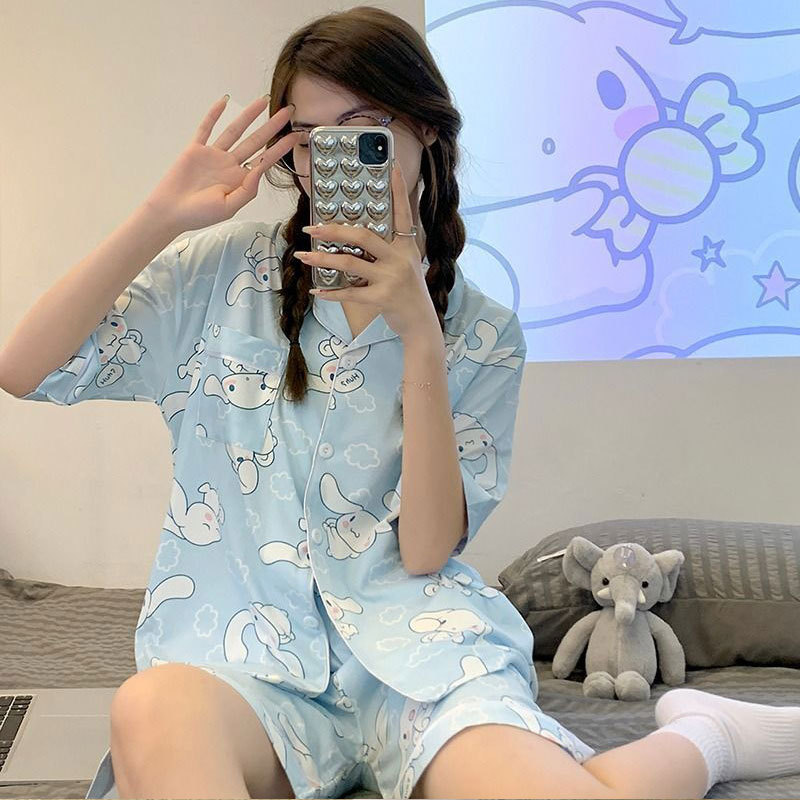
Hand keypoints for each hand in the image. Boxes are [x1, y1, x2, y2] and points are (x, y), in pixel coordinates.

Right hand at [144, 95, 300, 232]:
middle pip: (255, 141)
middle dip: (272, 126)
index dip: (281, 147)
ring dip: (248, 115)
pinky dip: (214, 114)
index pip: (265, 159)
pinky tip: (224, 101)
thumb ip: (247, 190)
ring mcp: (213, 155)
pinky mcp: (195, 149)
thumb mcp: (230, 207)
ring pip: (234, 130)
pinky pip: (206, 128)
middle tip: (288, 111)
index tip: (296, 135)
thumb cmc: (200, 215)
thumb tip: (260, 170)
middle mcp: (229, 165)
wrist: (171, 212)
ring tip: (263, 101)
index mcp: (240, 180)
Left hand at [294, 160, 437, 341]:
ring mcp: (391, 278)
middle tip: (311, 227)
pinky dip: (331, 293)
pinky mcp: (382, 298)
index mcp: (406, 246)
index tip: (393, 164)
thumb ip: (387, 249)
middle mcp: (400, 258)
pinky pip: (350, 292)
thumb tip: (355, 236)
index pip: (402, 212)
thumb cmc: (408, 292)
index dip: (397, 188)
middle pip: (363, 236)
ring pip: (350, 263)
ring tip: (303, 255)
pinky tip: (317, 291)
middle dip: (333, 230)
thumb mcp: (405, 264)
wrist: (421, 323)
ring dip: (322, 259)